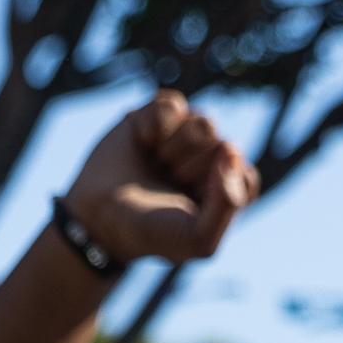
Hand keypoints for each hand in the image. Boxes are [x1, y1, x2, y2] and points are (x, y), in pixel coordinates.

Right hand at [63, 92, 258, 266]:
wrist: (97, 217)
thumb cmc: (150, 233)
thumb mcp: (198, 238)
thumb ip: (229, 204)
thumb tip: (232, 151)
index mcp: (224, 192)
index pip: (245, 175)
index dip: (219, 186)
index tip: (192, 202)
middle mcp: (208, 162)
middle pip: (222, 143)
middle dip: (192, 167)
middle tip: (168, 184)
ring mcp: (183, 138)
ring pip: (204, 122)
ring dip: (176, 148)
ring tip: (157, 164)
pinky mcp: (156, 117)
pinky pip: (173, 103)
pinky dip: (157, 123)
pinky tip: (143, 141)